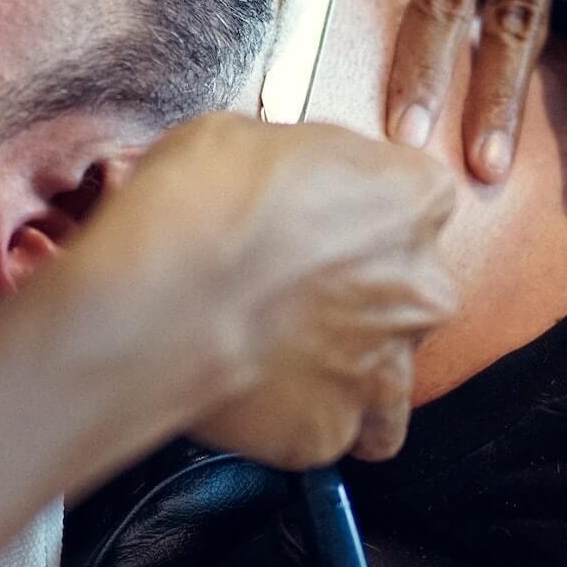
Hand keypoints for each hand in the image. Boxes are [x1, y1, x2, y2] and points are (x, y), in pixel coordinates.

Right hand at [77, 113, 457, 468]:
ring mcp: (381, 369)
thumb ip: (302, 165)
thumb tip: (286, 180)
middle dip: (360, 290)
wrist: (147, 301)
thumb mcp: (249, 136)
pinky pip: (327, 428)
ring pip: (388, 378)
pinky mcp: (328, 431)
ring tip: (286, 353)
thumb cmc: (192, 209)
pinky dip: (297, 415)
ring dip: (348, 366)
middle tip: (290, 285)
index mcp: (412, 201)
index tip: (325, 216)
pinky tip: (254, 390)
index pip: (419, 200)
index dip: (364, 208)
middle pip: (411, 289)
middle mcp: (418, 289)